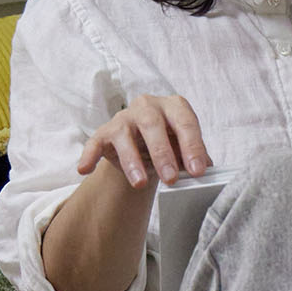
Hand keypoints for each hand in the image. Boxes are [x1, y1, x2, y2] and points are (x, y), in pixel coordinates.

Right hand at [77, 93, 212, 189]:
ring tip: (140, 183)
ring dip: (133, 161)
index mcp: (174, 107)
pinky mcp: (104, 132)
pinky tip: (84, 170)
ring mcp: (124, 118)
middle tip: (172, 179)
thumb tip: (207, 171)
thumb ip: (196, 157)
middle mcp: (148, 106)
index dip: (193, 147)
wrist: (143, 147)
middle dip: (163, 154)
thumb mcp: (185, 150)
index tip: (199, 171)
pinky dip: (89, 155)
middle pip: (154, 126)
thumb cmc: (170, 145)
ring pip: (124, 135)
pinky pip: (94, 143)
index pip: (185, 123)